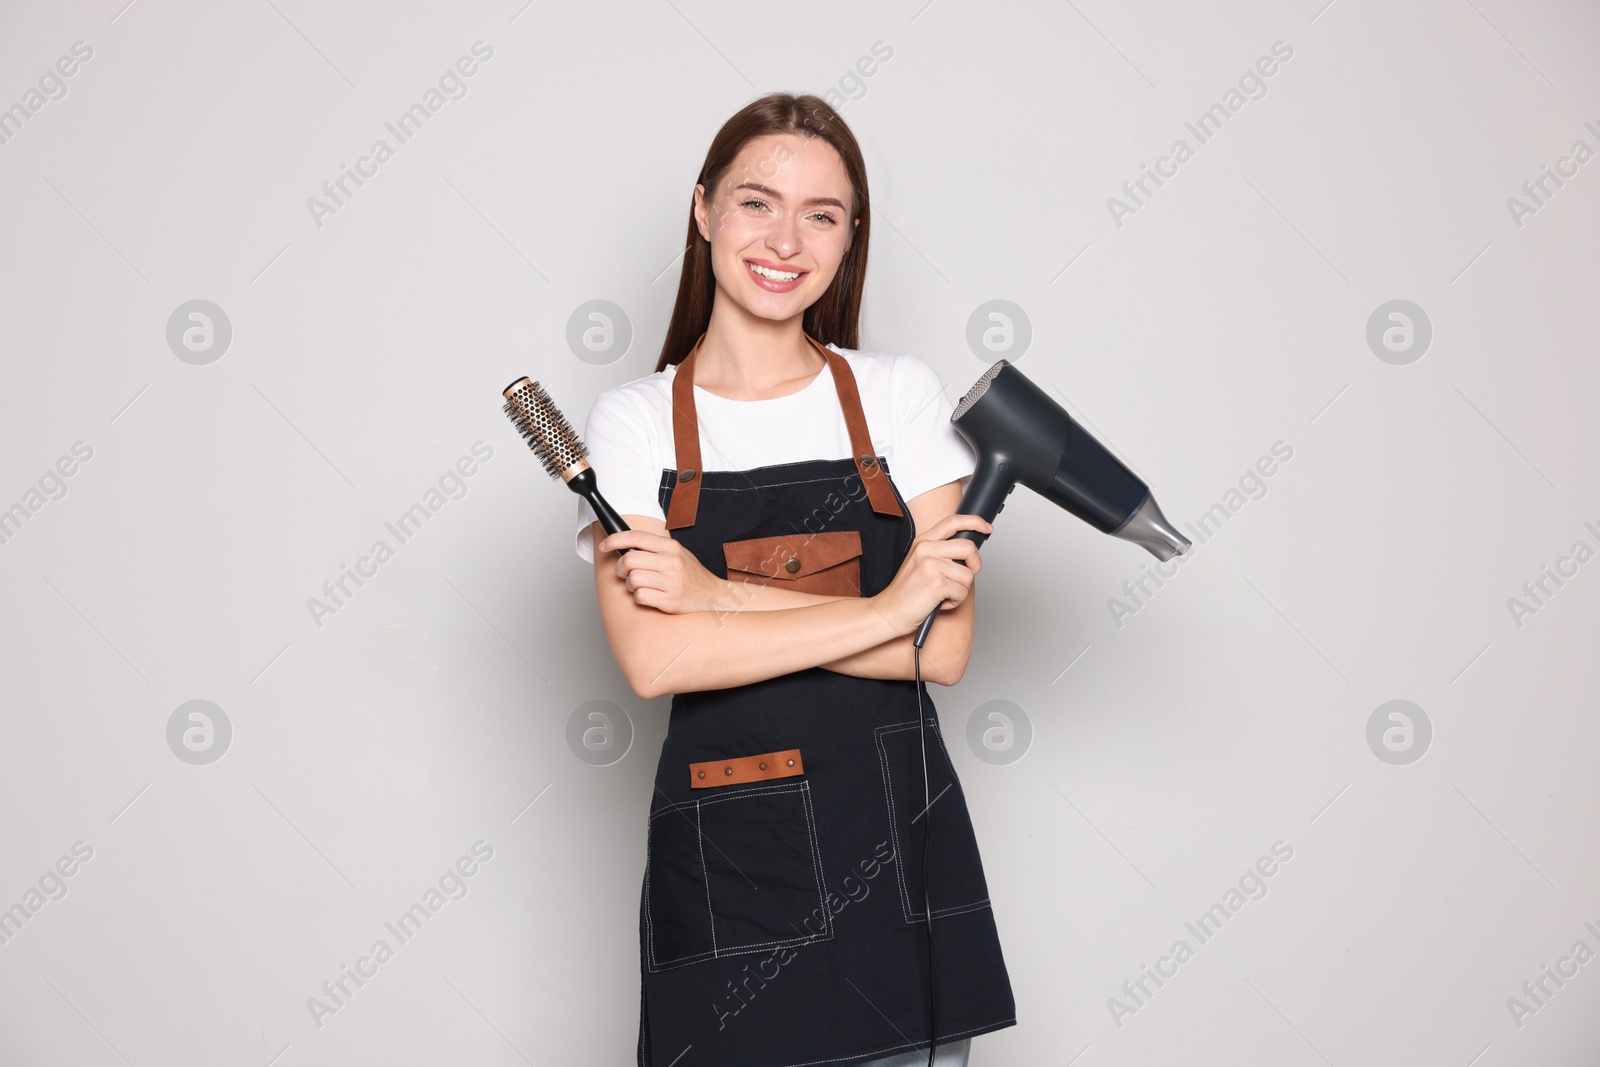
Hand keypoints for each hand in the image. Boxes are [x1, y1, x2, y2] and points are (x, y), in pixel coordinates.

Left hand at [598, 527, 730, 613]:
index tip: (605, 546)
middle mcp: (672, 562)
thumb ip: (655, 549)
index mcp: (671, 548)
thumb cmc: (692, 577)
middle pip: (629, 559)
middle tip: (624, 573)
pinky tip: (649, 597)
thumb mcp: (678, 554)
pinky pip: (641, 596)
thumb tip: (626, 545)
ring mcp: (672, 582)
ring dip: (630, 585)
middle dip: (620, 568)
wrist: (715, 598)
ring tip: (640, 587)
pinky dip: (639, 598)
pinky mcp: (670, 601)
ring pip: (633, 579)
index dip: (615, 540)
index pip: (636, 537)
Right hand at [870, 512, 991, 633]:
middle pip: (969, 548)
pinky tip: (940, 602)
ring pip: (968, 575)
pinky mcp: (936, 583)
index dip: (975, 522)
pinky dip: (955, 602)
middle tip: (963, 578)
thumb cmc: (907, 592)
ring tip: (943, 594)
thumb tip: (969, 553)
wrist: (889, 612)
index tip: (987, 528)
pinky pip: (963, 592)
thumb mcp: (920, 563)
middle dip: (974, 565)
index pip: (953, 521)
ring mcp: (930, 565)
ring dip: (961, 590)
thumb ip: (940, 552)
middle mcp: (926, 549)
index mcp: (923, 541)